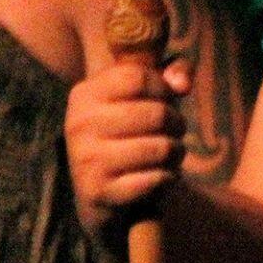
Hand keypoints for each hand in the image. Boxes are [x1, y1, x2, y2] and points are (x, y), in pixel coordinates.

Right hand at [65, 63, 186, 234]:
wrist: (99, 190)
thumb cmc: (130, 130)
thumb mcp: (144, 94)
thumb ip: (172, 71)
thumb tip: (182, 85)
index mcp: (85, 94)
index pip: (138, 78)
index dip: (164, 88)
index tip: (166, 99)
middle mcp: (80, 124)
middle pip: (156, 114)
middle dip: (177, 123)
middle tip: (175, 130)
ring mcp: (86, 159)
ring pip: (161, 148)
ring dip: (177, 151)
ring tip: (171, 152)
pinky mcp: (98, 191)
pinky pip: (155, 179)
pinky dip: (168, 177)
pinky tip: (161, 175)